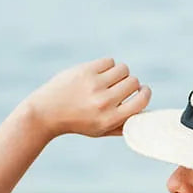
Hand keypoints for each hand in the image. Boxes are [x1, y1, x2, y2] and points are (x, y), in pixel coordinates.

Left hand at [22, 57, 151, 139]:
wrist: (47, 112)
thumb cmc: (77, 123)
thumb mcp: (99, 131)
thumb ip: (122, 125)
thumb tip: (144, 114)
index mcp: (109, 119)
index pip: (140, 101)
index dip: (145, 93)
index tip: (143, 91)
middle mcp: (104, 102)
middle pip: (133, 82)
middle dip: (131, 83)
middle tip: (122, 87)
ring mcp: (94, 85)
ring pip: (123, 69)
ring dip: (121, 73)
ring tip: (111, 79)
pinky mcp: (86, 71)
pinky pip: (110, 61)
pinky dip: (108, 66)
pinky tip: (100, 73)